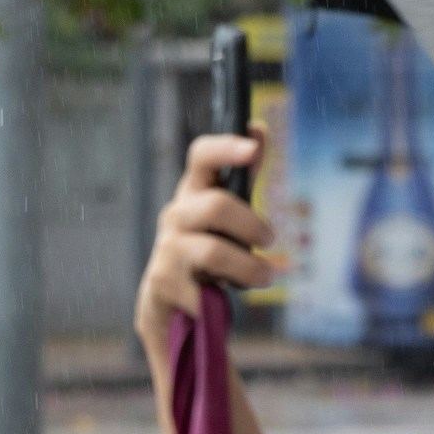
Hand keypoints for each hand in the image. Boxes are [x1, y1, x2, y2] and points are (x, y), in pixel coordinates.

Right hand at [135, 130, 273, 356]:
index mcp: (194, 192)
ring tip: (266, 277)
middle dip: (251, 225)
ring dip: (248, 268)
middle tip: (271, 242)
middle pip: (217, 205)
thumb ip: (244, 176)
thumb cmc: (205, 249)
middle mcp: (176, 215)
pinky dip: (221, 302)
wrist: (166, 303)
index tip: (252, 147)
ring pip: (213, 252)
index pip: (201, 156)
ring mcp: (166, 248)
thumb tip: (259, 128)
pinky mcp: (163, 283)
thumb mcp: (226, 216)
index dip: (226, 148)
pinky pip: (203, 292)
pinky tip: (222, 305)